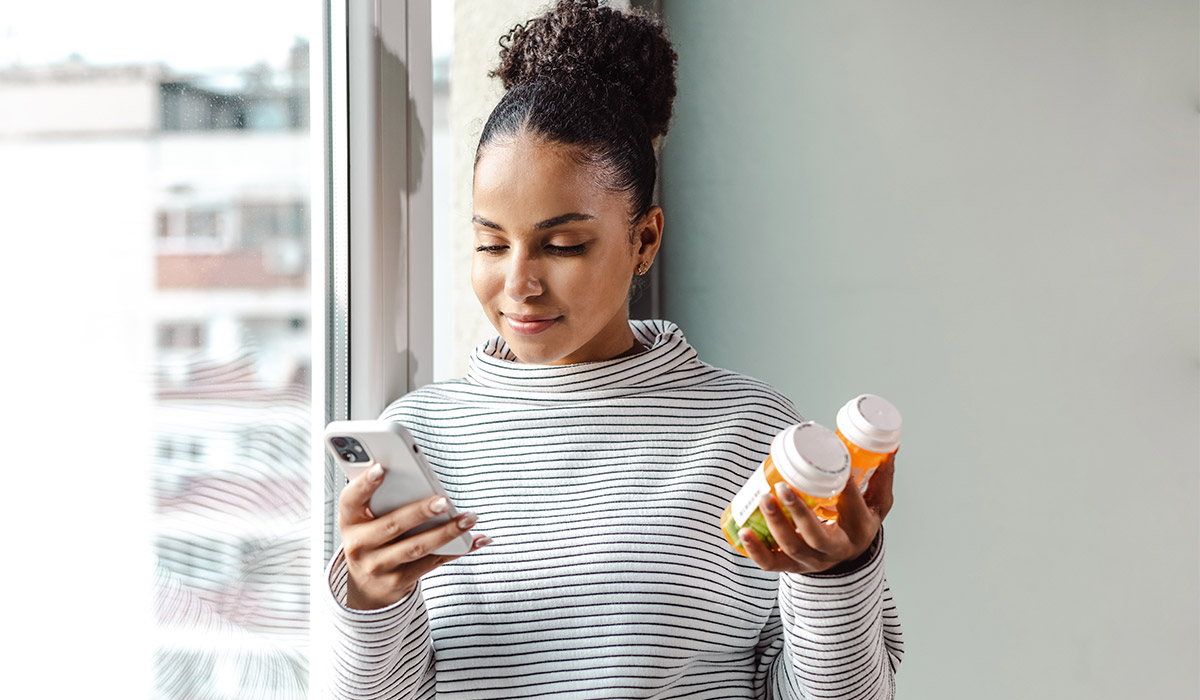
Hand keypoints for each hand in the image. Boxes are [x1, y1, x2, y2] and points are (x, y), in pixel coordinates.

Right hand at [339, 462, 490, 609]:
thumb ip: (380, 497)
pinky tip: (476, 539)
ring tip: (469, 518)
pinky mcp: (399, 582)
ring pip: (417, 547)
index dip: (364, 484)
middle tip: (444, 500)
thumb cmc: (371, 538)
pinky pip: (432, 563)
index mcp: (349, 521)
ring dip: (446, 532)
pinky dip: (457, 550)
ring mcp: (378, 566)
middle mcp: (359, 546)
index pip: (351, 499)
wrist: (365, 587)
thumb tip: (415, 472)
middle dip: (420, 512)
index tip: (380, 468)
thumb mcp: (364, 519)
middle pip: (392, 525)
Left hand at [740, 451, 895, 573]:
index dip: (844, 488)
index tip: (834, 464)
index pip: (853, 508)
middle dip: (798, 513)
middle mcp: (837, 549)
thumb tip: (889, 447)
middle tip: (782, 487)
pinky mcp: (793, 566)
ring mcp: (813, 561)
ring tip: (763, 498)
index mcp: (860, 530)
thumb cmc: (859, 522)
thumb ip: (881, 476)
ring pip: (793, 548)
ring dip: (775, 525)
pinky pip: (772, 564)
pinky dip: (756, 550)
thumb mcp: (877, 503)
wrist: (849, 557)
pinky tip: (744, 532)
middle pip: (817, 536)